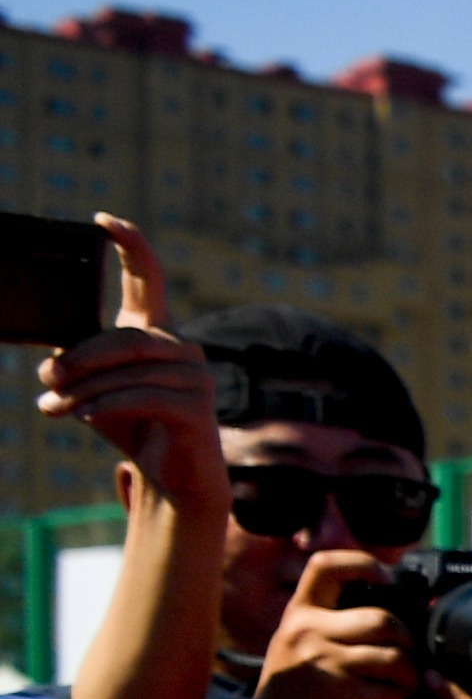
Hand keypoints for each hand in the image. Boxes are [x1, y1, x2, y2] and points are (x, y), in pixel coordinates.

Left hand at [34, 222, 219, 509]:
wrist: (170, 478)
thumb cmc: (132, 426)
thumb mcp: (95, 389)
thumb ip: (78, 368)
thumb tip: (49, 366)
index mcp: (156, 334)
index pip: (148, 280)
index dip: (130, 246)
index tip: (103, 220)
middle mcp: (182, 349)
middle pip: (127, 337)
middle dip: (80, 358)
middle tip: (46, 380)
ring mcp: (197, 378)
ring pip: (130, 370)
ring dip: (84, 391)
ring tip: (54, 409)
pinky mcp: (198, 408)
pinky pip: (143, 396)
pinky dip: (106, 406)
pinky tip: (84, 417)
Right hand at [241, 548, 414, 698]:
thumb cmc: (294, 697)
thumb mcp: (298, 647)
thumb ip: (331, 626)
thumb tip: (394, 609)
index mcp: (298, 615)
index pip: (326, 566)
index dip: (363, 563)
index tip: (387, 577)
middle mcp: (308, 632)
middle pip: (384, 619)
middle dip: (406, 644)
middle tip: (401, 666)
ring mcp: (324, 663)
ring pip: (396, 658)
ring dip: (406, 680)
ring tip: (392, 692)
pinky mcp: (342, 696)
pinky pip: (392, 695)